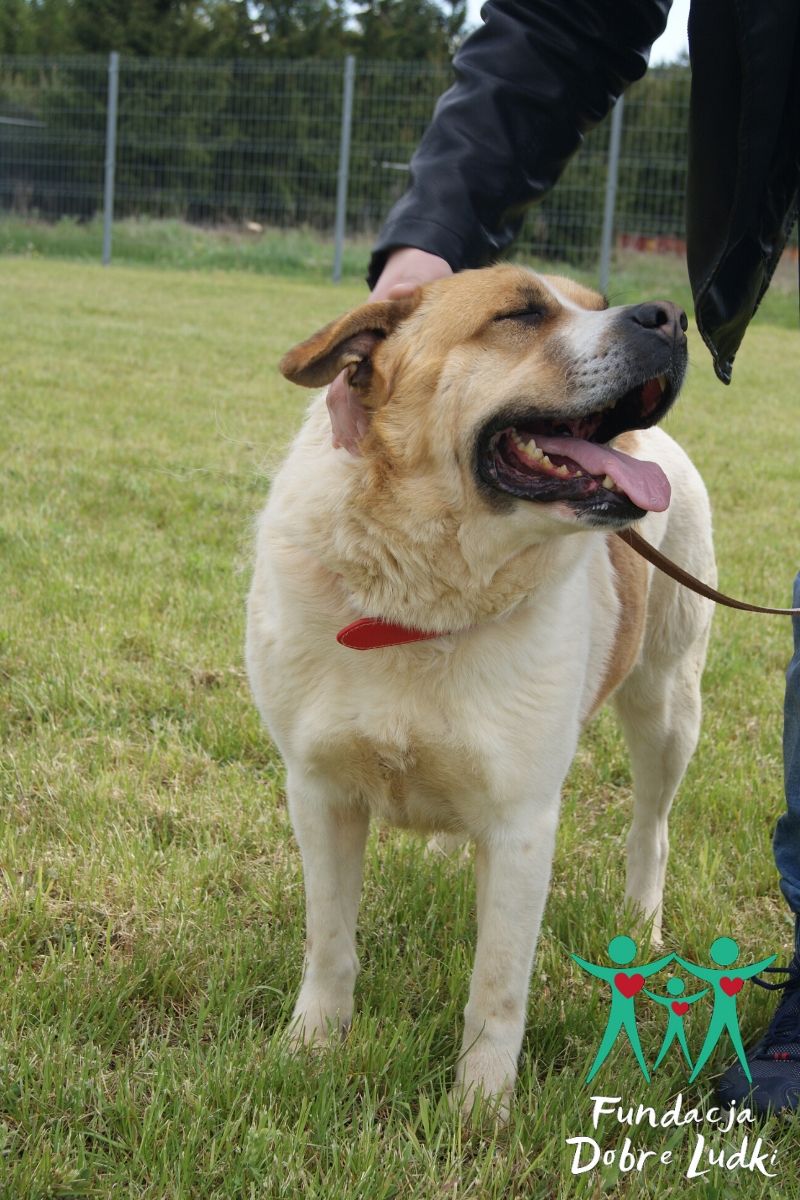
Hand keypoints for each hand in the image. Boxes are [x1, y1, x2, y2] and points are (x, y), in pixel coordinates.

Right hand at [327, 249, 452, 453]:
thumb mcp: (415, 280)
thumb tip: (399, 291)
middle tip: (355, 448)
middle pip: (341, 390)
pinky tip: (352, 443)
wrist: (412, 275)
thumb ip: (407, 286)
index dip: (349, 402)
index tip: (356, 425)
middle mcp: (357, 349)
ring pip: (345, 397)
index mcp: (363, 333)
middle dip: (346, 421)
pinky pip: (357, 397)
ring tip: (355, 451)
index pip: (347, 370)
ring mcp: (363, 360)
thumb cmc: (416, 283)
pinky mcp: (374, 370)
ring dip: (348, 425)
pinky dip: (353, 420)